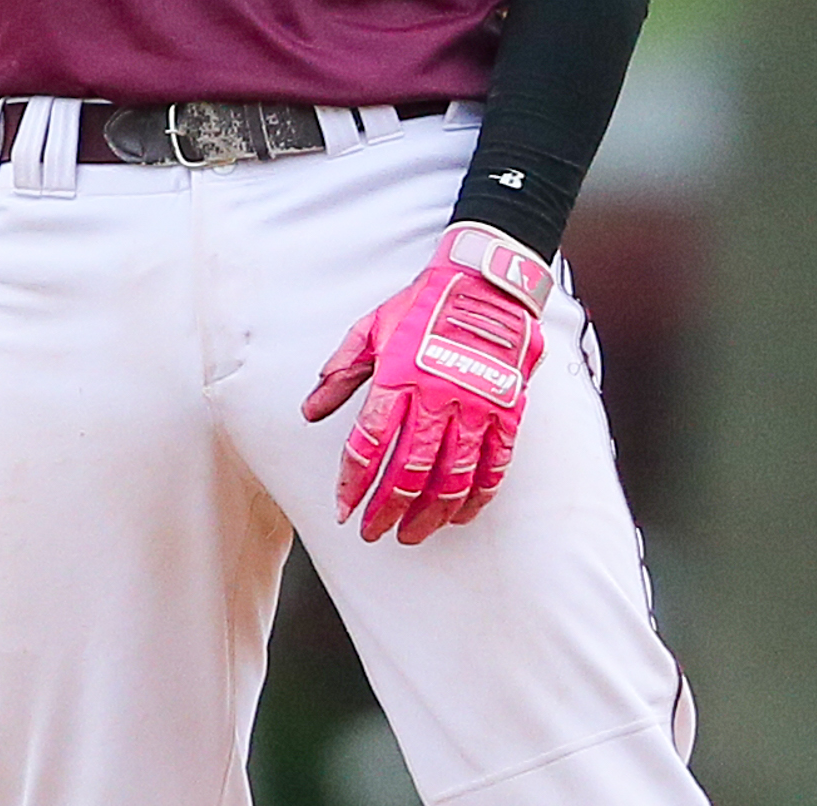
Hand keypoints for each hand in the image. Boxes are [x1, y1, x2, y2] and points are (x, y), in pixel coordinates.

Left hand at [302, 222, 551, 544]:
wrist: (487, 282)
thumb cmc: (425, 303)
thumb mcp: (372, 327)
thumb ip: (341, 372)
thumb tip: (309, 411)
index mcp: (399, 374)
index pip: (369, 442)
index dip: (354, 482)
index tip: (344, 508)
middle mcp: (437, 394)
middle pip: (409, 470)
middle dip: (387, 509)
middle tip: (374, 532)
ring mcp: (475, 405)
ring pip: (452, 477)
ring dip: (429, 513)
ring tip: (412, 535)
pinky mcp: (507, 410)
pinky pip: (493, 465)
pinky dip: (476, 496)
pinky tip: (458, 515)